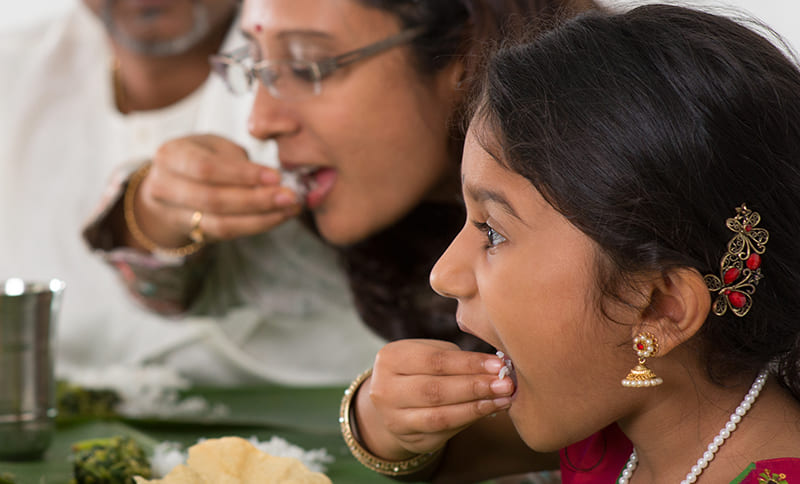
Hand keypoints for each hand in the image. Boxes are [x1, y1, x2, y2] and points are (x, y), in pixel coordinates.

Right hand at [128, 134, 300, 248]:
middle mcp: (164, 187)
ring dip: (261, 218)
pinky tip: (278, 217)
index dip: (242, 174)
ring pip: (220, 223)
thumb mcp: (212, 145)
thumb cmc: (200, 155)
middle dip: (256, 200)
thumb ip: (235, 159)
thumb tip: (272, 179)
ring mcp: (174, 214)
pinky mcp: (192, 232)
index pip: (206, 168)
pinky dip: (255, 225)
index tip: (276, 176)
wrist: (170, 183)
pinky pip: (226, 233)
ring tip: (289, 209)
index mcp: (171, 155)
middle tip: (290, 197)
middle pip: (213, 199)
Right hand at [355, 339, 513, 460]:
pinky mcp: (409, 438)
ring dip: (476, 407)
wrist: (396, 402)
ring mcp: (393, 418)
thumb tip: (497, 367)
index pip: (434, 361)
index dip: (468, 364)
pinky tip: (489, 410)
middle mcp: (385, 389)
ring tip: (503, 399)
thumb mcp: (431, 355)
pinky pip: (442, 431)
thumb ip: (457, 359)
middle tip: (506, 384)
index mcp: (391, 358)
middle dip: (475, 387)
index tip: (497, 366)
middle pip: (435, 389)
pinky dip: (469, 420)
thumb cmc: (423, 369)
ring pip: (439, 415)